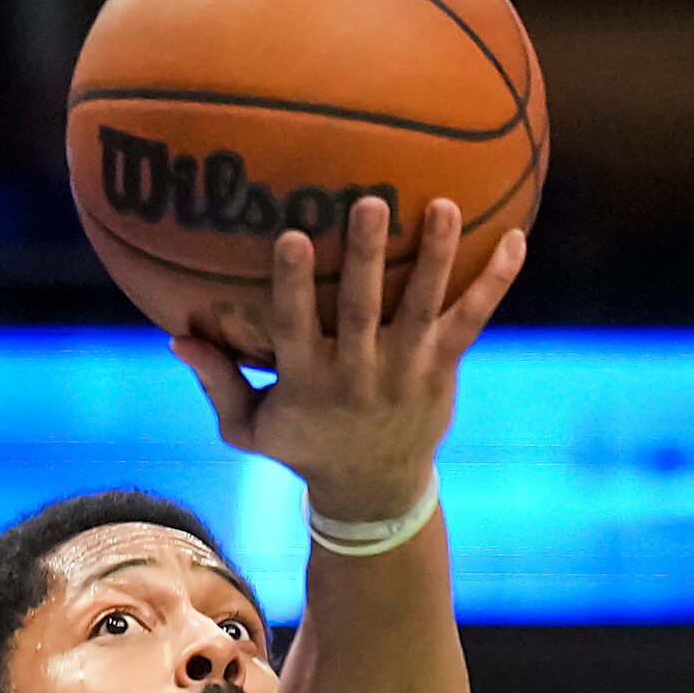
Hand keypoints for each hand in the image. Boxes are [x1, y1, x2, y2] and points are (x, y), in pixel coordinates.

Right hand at [172, 195, 527, 522]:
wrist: (375, 489)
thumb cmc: (305, 446)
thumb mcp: (250, 427)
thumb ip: (217, 380)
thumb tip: (176, 335)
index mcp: (310, 381)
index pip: (298, 325)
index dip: (296, 283)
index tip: (294, 237)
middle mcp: (362, 372)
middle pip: (366, 307)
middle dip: (369, 256)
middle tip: (373, 203)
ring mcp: (408, 368)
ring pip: (426, 307)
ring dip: (438, 257)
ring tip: (447, 206)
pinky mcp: (443, 368)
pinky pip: (473, 320)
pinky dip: (495, 282)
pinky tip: (517, 240)